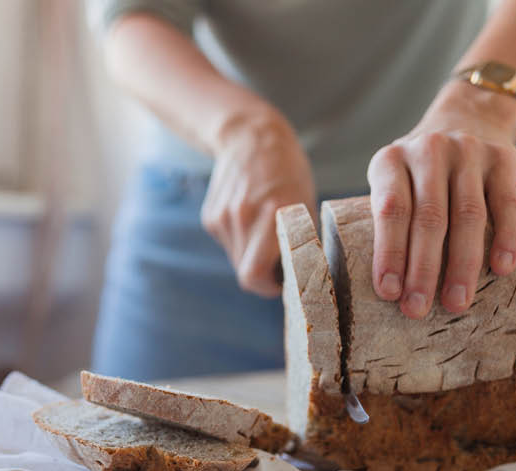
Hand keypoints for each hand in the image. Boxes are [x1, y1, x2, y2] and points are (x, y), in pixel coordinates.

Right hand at [202, 110, 314, 296]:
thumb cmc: (288, 171)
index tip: (281, 283)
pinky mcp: (210, 216)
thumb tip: (298, 276)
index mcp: (273, 213)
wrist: (249, 136)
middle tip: (278, 261)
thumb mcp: (305, 203)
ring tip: (264, 231)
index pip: (254, 275)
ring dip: (250, 254)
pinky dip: (239, 239)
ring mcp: (222, 216)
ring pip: (236, 259)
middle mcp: (243, 216)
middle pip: (245, 272)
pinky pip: (227, 243)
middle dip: (262, 273)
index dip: (268, 287)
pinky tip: (248, 217)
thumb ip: (298, 240)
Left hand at [367, 81, 515, 317]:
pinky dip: (507, 238)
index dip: (389, 253)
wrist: (468, 116)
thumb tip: (389, 286)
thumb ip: (389, 219)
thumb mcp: (394, 180)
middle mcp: (429, 151)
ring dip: (462, 265)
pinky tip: (502, 269)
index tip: (388, 292)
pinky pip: (508, 203)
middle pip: (429, 218)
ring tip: (456, 303)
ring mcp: (469, 152)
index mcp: (391, 160)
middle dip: (423, 270)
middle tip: (417, 309)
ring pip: (468, 215)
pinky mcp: (504, 159)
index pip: (390, 210)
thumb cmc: (420, 171)